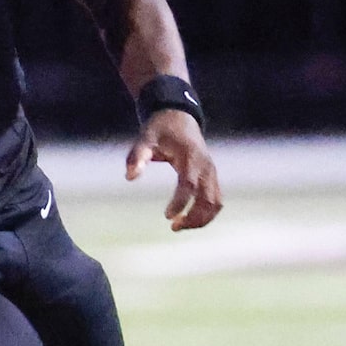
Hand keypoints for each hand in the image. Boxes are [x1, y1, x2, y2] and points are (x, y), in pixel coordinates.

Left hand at [128, 109, 221, 230]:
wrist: (179, 117)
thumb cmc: (160, 129)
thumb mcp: (145, 137)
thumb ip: (137, 156)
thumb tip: (130, 177)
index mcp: (191, 157)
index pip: (189, 185)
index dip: (181, 202)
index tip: (167, 217)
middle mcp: (206, 166)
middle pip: (208, 199)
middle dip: (194, 217)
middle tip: (173, 227)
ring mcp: (212, 172)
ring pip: (215, 202)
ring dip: (202, 219)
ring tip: (178, 227)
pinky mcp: (212, 177)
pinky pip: (215, 200)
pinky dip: (206, 213)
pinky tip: (188, 220)